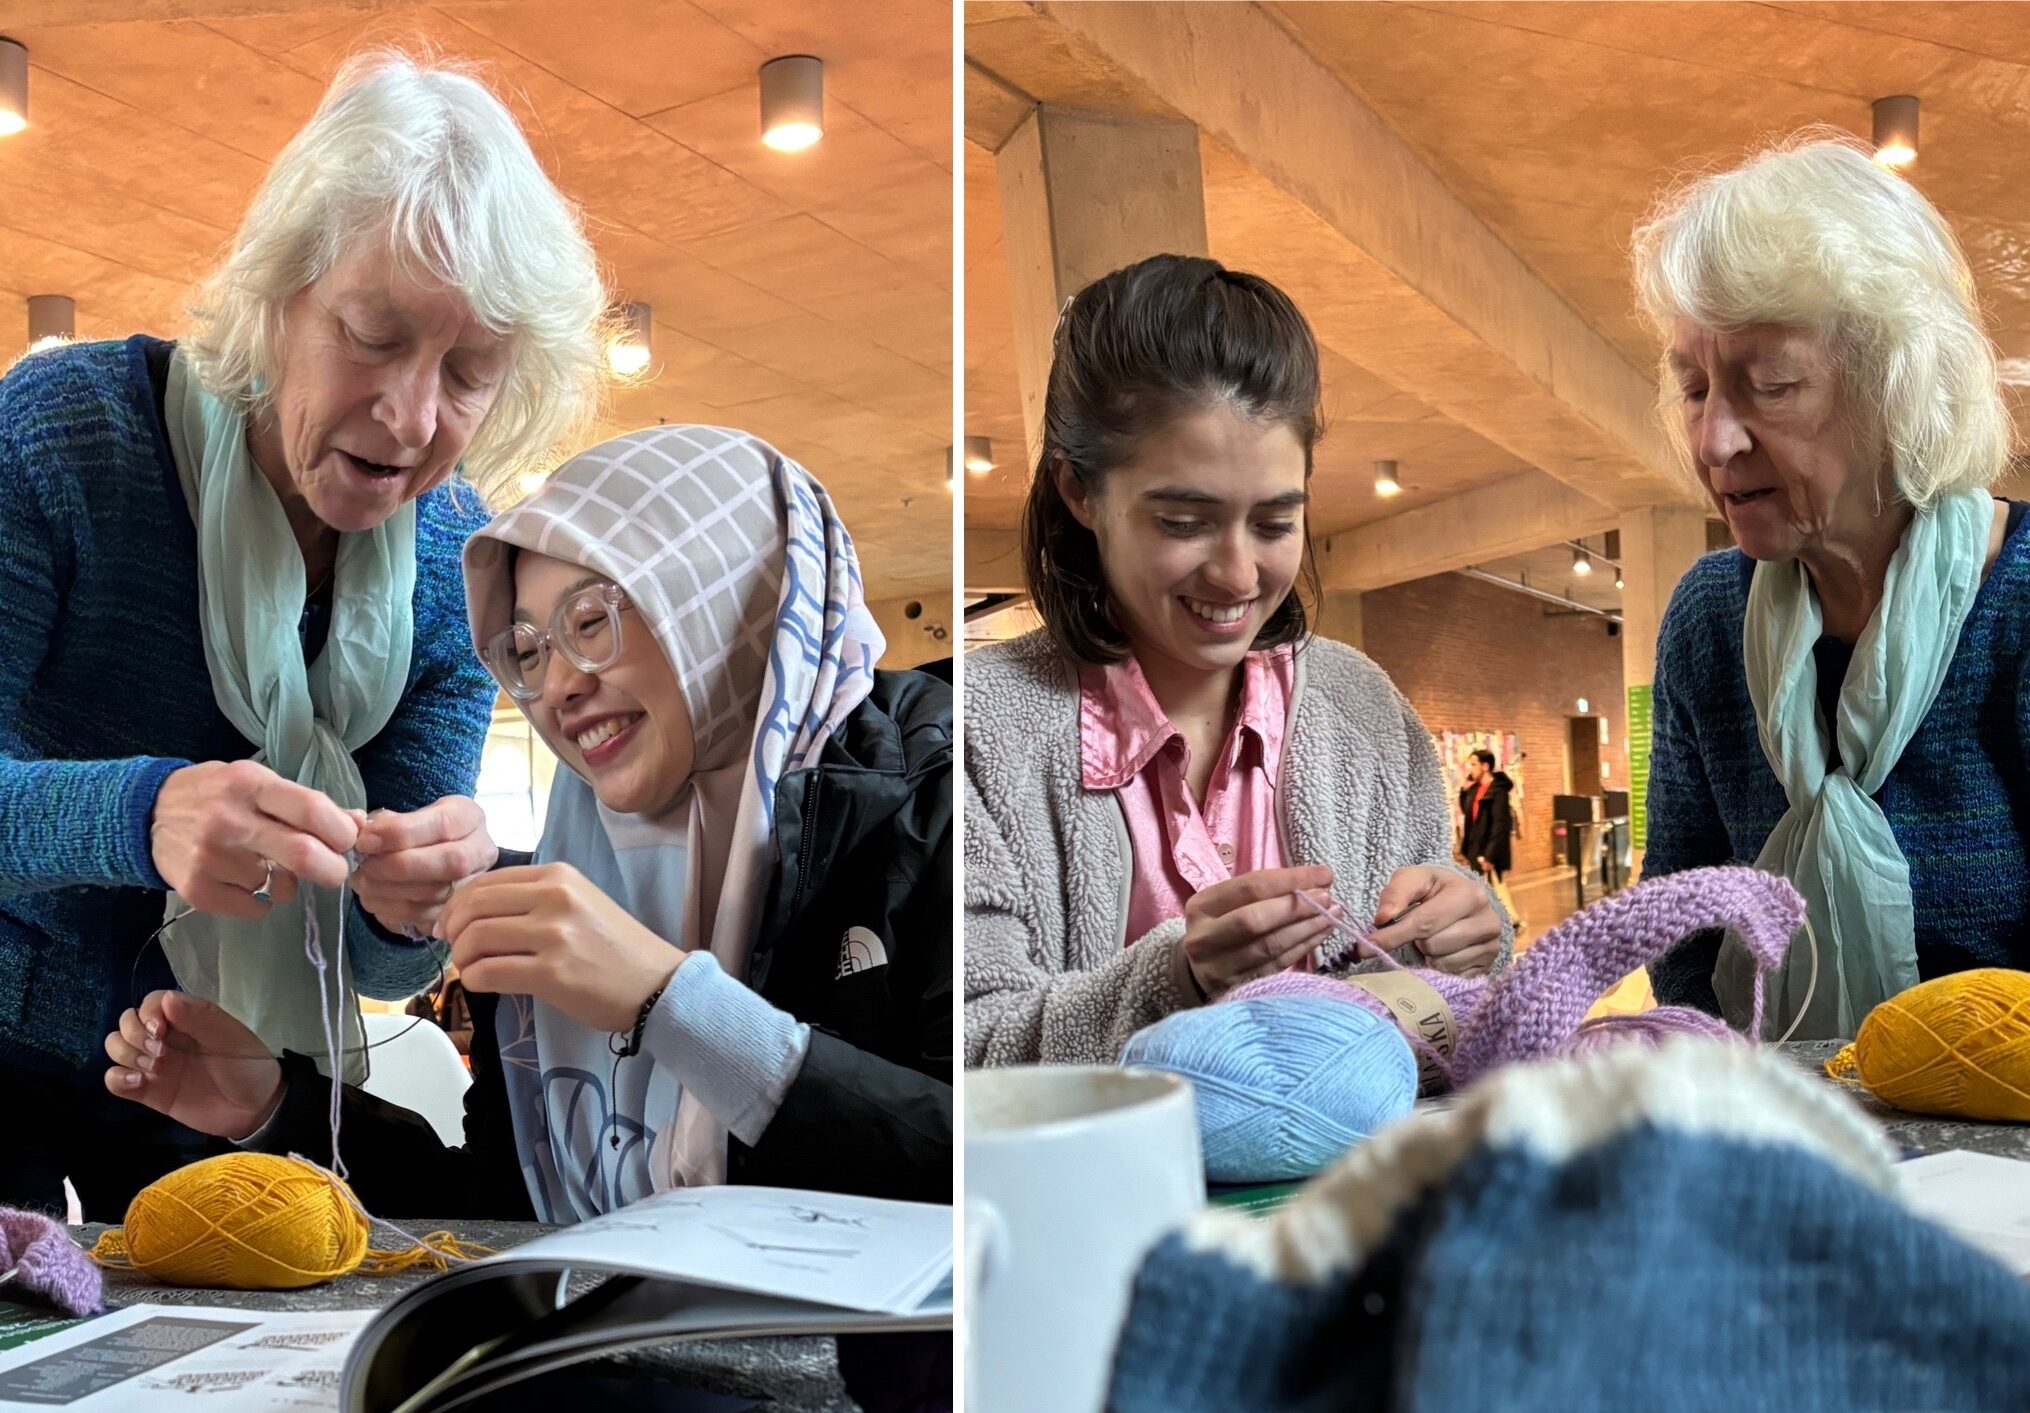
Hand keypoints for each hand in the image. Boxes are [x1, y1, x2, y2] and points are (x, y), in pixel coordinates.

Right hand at [103, 990, 284, 1140]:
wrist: (255, 1110)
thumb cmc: (248, 1067)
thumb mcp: (230, 1038)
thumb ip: (199, 1018)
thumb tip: (166, 999)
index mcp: (188, 1019)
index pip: (150, 1002)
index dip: (147, 1013)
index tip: (160, 1030)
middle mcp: (166, 1038)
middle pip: (127, 1023)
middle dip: (134, 1035)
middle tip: (161, 1053)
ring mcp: (155, 1064)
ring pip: (116, 1047)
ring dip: (126, 1054)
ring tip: (152, 1069)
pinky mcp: (148, 1091)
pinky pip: (114, 1079)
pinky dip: (117, 1078)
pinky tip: (139, 1082)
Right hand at [150, 761, 357, 918]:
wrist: (147, 814)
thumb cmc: (217, 795)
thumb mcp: (259, 782)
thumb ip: (308, 804)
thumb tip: (360, 824)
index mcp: (250, 784)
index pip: (312, 810)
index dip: (342, 832)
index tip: (347, 842)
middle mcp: (229, 820)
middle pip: (304, 855)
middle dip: (333, 869)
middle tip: (334, 871)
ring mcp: (210, 858)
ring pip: (279, 885)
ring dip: (287, 883)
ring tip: (270, 867)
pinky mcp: (197, 890)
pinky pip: (255, 907)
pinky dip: (262, 901)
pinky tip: (246, 882)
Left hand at [350, 797, 498, 938]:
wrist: (436, 856)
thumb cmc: (417, 832)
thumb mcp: (405, 815)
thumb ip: (378, 819)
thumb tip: (353, 823)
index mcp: (468, 817)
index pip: (443, 825)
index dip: (401, 834)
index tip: (365, 840)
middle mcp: (480, 851)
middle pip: (449, 862)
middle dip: (398, 866)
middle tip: (364, 865)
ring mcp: (472, 885)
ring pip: (435, 893)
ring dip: (389, 890)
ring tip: (362, 881)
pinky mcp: (456, 912)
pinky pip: (424, 916)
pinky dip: (390, 908)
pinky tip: (372, 897)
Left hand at [436, 863, 684, 1031]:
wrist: (657, 984)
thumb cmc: (616, 947)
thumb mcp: (578, 903)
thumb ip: (533, 899)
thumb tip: (474, 912)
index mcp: (558, 875)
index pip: (485, 881)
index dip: (457, 904)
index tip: (452, 924)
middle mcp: (555, 898)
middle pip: (474, 906)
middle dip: (453, 929)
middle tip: (454, 948)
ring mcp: (554, 935)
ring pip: (476, 938)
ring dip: (462, 957)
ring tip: (471, 968)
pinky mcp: (552, 974)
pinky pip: (490, 972)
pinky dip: (474, 979)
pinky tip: (481, 983)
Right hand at [1178, 865, 1342, 1002]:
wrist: (1199, 969)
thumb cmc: (1221, 925)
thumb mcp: (1228, 902)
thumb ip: (1263, 891)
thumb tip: (1315, 881)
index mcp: (1201, 907)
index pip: (1250, 887)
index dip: (1290, 879)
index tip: (1323, 874)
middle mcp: (1204, 938)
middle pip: (1255, 919)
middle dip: (1297, 907)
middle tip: (1327, 898)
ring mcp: (1220, 967)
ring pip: (1269, 946)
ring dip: (1306, 929)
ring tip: (1332, 915)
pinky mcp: (1237, 987)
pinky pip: (1277, 965)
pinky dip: (1303, 948)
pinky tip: (1320, 934)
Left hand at [1368, 865, 1502, 975]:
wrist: (1466, 902)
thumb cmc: (1435, 889)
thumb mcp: (1413, 879)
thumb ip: (1395, 893)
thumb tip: (1382, 919)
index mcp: (1469, 894)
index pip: (1424, 922)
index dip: (1392, 936)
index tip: (1365, 948)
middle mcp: (1487, 922)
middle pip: (1433, 945)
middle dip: (1416, 940)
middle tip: (1418, 929)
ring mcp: (1492, 947)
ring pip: (1442, 963)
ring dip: (1428, 954)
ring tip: (1434, 937)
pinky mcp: (1489, 966)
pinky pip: (1453, 976)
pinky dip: (1440, 965)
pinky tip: (1444, 951)